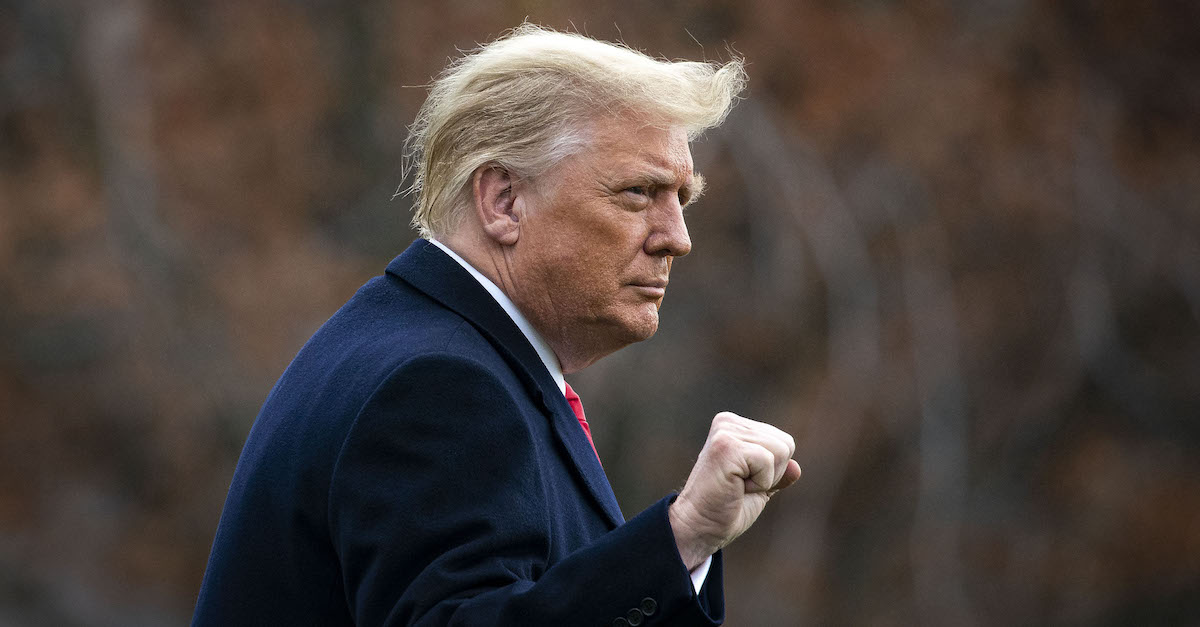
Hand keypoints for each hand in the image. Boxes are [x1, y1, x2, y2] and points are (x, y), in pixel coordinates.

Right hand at [669, 412, 801, 569]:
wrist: (698, 528)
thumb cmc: (725, 510)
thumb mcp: (759, 488)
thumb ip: (778, 474)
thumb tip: (796, 467)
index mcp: (735, 426)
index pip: (784, 441)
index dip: (774, 471)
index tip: (744, 483)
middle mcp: (728, 422)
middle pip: (786, 444)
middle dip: (772, 474)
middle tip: (740, 486)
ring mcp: (726, 432)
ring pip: (780, 452)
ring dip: (764, 479)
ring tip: (736, 486)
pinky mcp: (726, 446)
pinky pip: (768, 461)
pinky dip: (759, 483)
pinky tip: (735, 487)